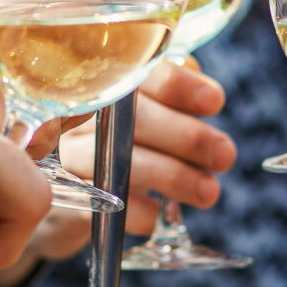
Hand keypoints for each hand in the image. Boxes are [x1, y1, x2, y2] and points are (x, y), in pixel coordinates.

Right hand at [0, 59, 236, 281]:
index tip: (214, 102)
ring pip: (120, 162)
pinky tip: (160, 213)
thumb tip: (205, 96)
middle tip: (225, 155)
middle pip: (132, 118)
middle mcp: (76, 114)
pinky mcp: (63, 200)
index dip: (179, 85)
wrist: (62, 202)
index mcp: (100, 82)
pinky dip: (141, 211)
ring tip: (208, 192)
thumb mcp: (139, 115)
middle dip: (187, 137)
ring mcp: (63, 156)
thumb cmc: (112, 146)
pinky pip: (105, 205)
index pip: (138, 73)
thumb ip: (168, 96)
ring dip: (173, 177)